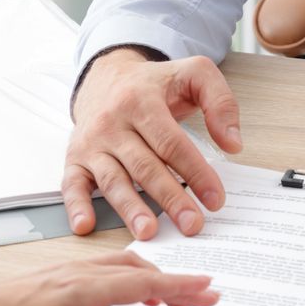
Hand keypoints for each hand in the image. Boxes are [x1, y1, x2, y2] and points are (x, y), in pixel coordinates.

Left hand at [0, 251, 219, 305]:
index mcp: (78, 293)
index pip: (141, 286)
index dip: (177, 289)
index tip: (206, 290)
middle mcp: (77, 274)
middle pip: (141, 272)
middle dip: (177, 283)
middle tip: (207, 295)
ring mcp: (69, 269)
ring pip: (125, 264)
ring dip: (157, 277)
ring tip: (178, 297)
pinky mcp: (61, 271)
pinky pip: (109, 265)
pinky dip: (134, 274)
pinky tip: (136, 290)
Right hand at [63, 47, 243, 239]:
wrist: (106, 77)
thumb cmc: (153, 84)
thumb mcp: (193, 74)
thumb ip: (220, 101)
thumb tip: (232, 143)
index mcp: (141, 100)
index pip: (171, 142)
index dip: (195, 172)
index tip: (214, 198)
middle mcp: (112, 122)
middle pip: (144, 166)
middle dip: (170, 197)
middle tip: (192, 224)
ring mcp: (92, 143)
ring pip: (112, 179)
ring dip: (129, 208)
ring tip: (148, 231)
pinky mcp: (76, 159)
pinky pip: (72, 184)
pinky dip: (76, 206)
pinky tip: (85, 226)